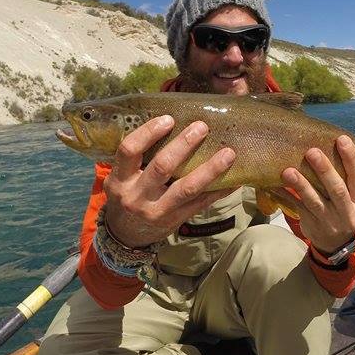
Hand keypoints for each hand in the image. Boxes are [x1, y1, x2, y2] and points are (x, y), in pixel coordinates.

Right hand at [102, 115, 236, 248]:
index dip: (148, 133)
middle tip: (202, 127)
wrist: (125, 235)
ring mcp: (157, 211)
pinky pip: (200, 203)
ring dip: (210, 169)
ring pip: (187, 188)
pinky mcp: (175, 221)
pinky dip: (219, 190)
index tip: (168, 119)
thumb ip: (137, 158)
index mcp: (120, 179)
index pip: (129, 150)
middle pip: (162, 166)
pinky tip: (234, 180)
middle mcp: (136, 196)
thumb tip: (170, 123)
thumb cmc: (126, 195)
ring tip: (228, 153)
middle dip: (184, 145)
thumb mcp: (121, 178)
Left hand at [276, 135, 354, 252]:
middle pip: (337, 190)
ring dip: (301, 185)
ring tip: (288, 171)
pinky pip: (297, 208)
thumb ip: (352, 176)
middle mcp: (349, 214)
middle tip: (312, 151)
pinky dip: (286, 195)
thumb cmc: (345, 208)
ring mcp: (330, 222)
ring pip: (315, 202)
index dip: (352, 159)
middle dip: (325, 170)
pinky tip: (275, 184)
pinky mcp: (312, 225)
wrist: (336, 244)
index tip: (342, 139)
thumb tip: (343, 139)